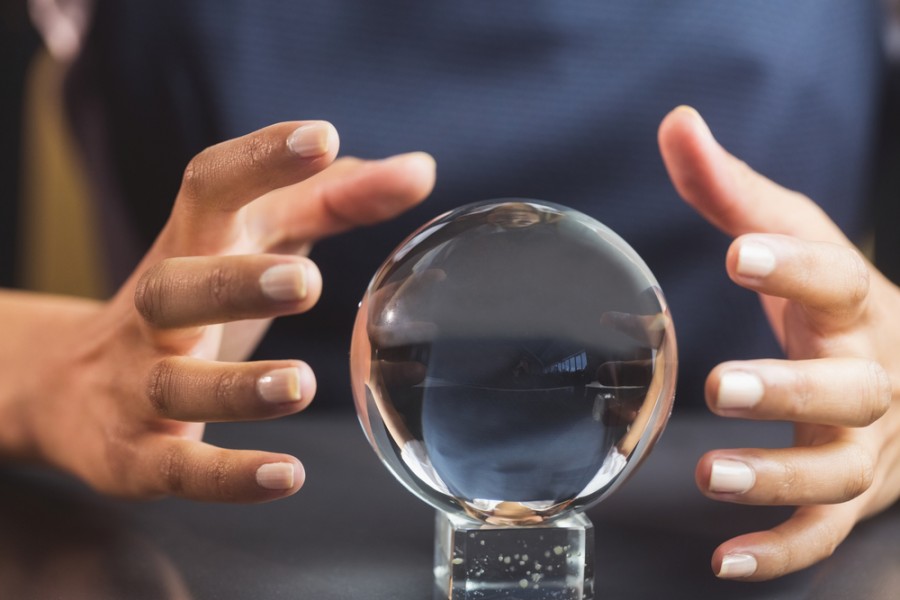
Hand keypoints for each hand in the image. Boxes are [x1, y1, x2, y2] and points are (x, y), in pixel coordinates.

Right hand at [0, 121, 435, 501]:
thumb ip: (331, 201)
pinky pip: (177, 468)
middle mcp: (159, 308)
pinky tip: (286, 475)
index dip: (260, 161)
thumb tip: (420, 169)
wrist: (74, 386)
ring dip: (236, 387)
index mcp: (193, 245)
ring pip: (176, 383)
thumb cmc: (197, 296)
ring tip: (300, 385)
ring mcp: (141, 384)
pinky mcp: (138, 454)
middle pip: (176, 287)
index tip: (321, 138)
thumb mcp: (255, 238)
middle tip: (304, 281)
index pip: (209, 188)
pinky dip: (227, 475)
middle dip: (234, 282)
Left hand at [658, 106, 899, 579]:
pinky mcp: (855, 495)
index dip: (794, 266)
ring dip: (780, 479)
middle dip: (790, 391)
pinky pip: (825, 531)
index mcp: (858, 306)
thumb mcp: (791, 235)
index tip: (741, 252)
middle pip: (847, 391)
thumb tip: (677, 122)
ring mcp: (870, 445)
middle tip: (723, 387)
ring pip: (838, 470)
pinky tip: (727, 557)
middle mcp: (874, 378)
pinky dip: (782, 549)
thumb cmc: (833, 297)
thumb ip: (730, 190)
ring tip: (711, 475)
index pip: (837, 279)